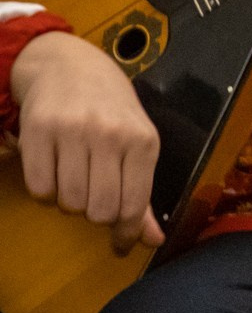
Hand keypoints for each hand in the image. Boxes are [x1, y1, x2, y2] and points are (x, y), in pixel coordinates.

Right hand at [12, 31, 162, 252]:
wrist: (71, 67)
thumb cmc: (111, 112)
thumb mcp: (137, 145)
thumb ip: (143, 195)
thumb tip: (152, 241)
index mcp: (143, 141)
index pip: (133, 205)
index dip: (124, 233)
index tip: (118, 245)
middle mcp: (110, 135)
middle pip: (99, 210)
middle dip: (95, 215)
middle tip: (94, 197)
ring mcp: (72, 131)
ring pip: (68, 203)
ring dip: (70, 203)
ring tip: (75, 179)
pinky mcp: (38, 130)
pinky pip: (39, 188)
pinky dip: (45, 192)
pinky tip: (54, 172)